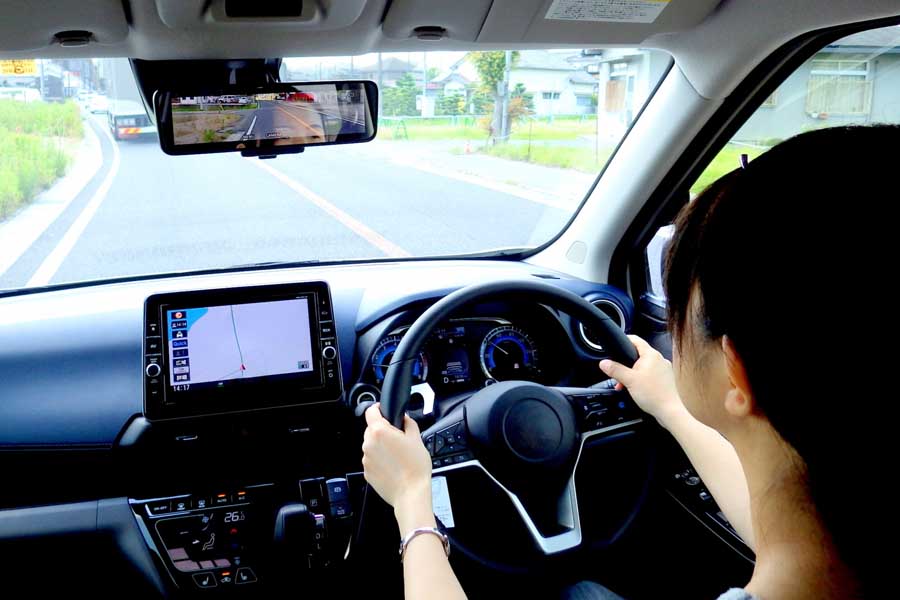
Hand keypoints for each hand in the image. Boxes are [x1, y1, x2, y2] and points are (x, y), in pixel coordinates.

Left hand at [362, 404, 434, 532]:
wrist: (411, 494)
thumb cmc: (415, 468)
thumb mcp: (416, 439)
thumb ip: (408, 423)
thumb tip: (404, 419)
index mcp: (379, 432)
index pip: (370, 411)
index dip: (378, 409)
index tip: (384, 411)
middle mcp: (369, 444)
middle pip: (371, 429)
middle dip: (383, 431)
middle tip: (399, 439)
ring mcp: (366, 459)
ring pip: (372, 446)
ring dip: (382, 447)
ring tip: (398, 456)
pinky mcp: (367, 472)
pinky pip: (372, 460)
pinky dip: (380, 460)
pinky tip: (394, 466)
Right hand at [599, 335, 685, 428]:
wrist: (668, 411)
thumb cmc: (653, 395)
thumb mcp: (628, 380)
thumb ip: (615, 370)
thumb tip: (604, 363)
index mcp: (651, 355)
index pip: (636, 340)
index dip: (625, 340)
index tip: (617, 345)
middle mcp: (659, 359)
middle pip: (638, 354)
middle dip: (626, 364)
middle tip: (619, 374)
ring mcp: (663, 369)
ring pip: (643, 366)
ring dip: (632, 373)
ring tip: (626, 384)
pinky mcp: (664, 378)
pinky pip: (650, 373)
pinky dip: (641, 378)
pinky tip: (636, 388)